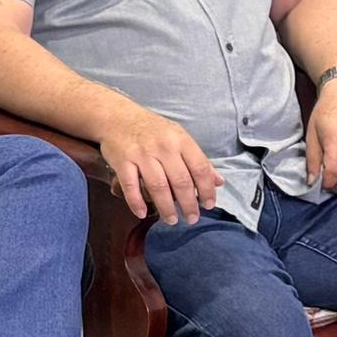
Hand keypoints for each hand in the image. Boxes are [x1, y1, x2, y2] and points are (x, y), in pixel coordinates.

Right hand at [99, 106, 223, 224]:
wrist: (117, 117)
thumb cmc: (152, 130)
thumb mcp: (179, 138)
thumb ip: (198, 160)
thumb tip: (219, 182)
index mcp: (181, 140)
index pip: (200, 168)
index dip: (207, 189)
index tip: (209, 205)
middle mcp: (163, 147)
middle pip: (181, 181)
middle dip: (188, 204)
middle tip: (192, 219)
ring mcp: (142, 154)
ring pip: (158, 186)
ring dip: (166, 207)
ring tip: (172, 220)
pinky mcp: (122, 161)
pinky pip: (130, 185)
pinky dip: (136, 202)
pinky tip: (142, 214)